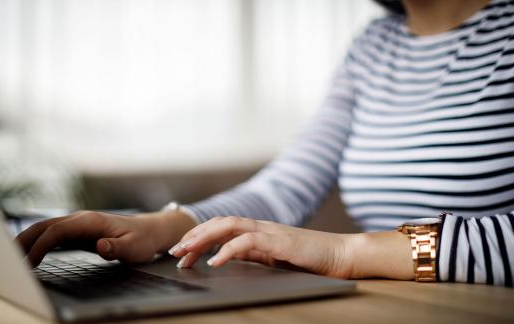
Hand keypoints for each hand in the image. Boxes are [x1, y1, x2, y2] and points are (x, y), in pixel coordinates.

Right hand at [16, 210, 196, 266]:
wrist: (150, 230)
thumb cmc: (142, 239)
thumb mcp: (134, 247)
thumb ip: (117, 248)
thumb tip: (100, 246)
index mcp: (91, 221)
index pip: (57, 231)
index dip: (41, 246)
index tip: (29, 262)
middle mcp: (81, 219)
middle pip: (45, 226)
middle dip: (25, 240)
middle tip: (9, 258)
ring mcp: (79, 224)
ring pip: (47, 228)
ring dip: (28, 239)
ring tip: (12, 256)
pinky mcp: (79, 232)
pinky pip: (53, 234)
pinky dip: (38, 242)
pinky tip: (30, 252)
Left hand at [168, 216, 354, 277]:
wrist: (340, 255)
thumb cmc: (309, 259)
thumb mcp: (273, 258)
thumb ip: (252, 254)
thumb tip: (227, 257)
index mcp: (257, 231)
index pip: (221, 227)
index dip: (198, 236)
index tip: (182, 252)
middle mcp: (260, 227)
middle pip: (218, 223)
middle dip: (193, 236)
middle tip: (174, 252)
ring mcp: (269, 232)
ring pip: (228, 226)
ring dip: (203, 239)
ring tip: (186, 253)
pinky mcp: (280, 242)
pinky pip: (248, 242)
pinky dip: (228, 251)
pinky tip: (215, 262)